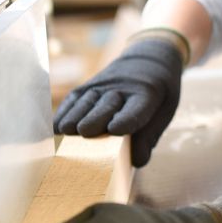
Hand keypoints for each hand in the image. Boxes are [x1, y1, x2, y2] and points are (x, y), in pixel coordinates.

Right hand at [54, 30, 186, 166]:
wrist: (148, 60)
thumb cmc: (158, 94)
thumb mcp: (164, 111)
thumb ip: (149, 136)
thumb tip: (136, 162)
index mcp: (147, 94)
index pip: (136, 108)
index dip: (126, 119)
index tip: (114, 130)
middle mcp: (122, 88)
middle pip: (106, 105)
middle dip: (95, 118)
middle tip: (85, 132)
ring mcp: (103, 85)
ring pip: (86, 101)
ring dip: (75, 116)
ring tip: (66, 131)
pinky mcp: (87, 86)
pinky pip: (73, 99)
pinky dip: (64, 112)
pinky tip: (57, 127)